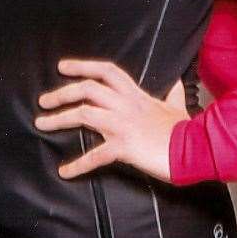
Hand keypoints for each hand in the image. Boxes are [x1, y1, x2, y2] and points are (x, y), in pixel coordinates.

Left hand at [35, 59, 189, 181]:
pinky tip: (65, 172)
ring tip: (42, 124)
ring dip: (59, 119)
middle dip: (62, 92)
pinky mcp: (124, 147)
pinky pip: (95, 156)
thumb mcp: (178, 107)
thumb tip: (178, 82)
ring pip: (84, 114)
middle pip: (88, 89)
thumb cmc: (185, 130)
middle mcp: (126, 105)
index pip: (108, 72)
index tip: (63, 67)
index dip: (83, 66)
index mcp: (137, 95)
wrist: (194, 148)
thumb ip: (173, 94)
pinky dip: (78, 164)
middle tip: (44, 100)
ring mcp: (123, 125)